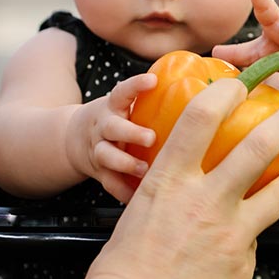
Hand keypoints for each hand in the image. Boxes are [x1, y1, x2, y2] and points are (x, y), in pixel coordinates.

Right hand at [65, 73, 156, 203]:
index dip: (136, 85)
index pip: (122, 92)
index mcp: (113, 107)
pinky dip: (124, 191)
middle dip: (131, 132)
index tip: (152, 80)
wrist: (78, 138)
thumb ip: (151, 100)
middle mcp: (104, 127)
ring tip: (143, 170)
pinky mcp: (100, 171)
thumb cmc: (116, 119)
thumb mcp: (126, 104)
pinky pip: (110, 183)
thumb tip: (200, 89)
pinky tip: (138, 197)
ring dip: (125, 163)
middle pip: (112, 127)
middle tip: (150, 138)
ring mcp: (100, 149)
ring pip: (106, 156)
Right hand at [82, 78, 278, 278]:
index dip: (225, 94)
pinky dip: (253, 234)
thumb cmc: (120, 275)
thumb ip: (169, 195)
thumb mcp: (137, 215)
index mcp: (168, 182)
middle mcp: (204, 201)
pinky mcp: (243, 263)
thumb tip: (189, 190)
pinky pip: (255, 240)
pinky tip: (245, 239)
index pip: (202, 118)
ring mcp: (230, 233)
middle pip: (258, 145)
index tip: (237, 87)